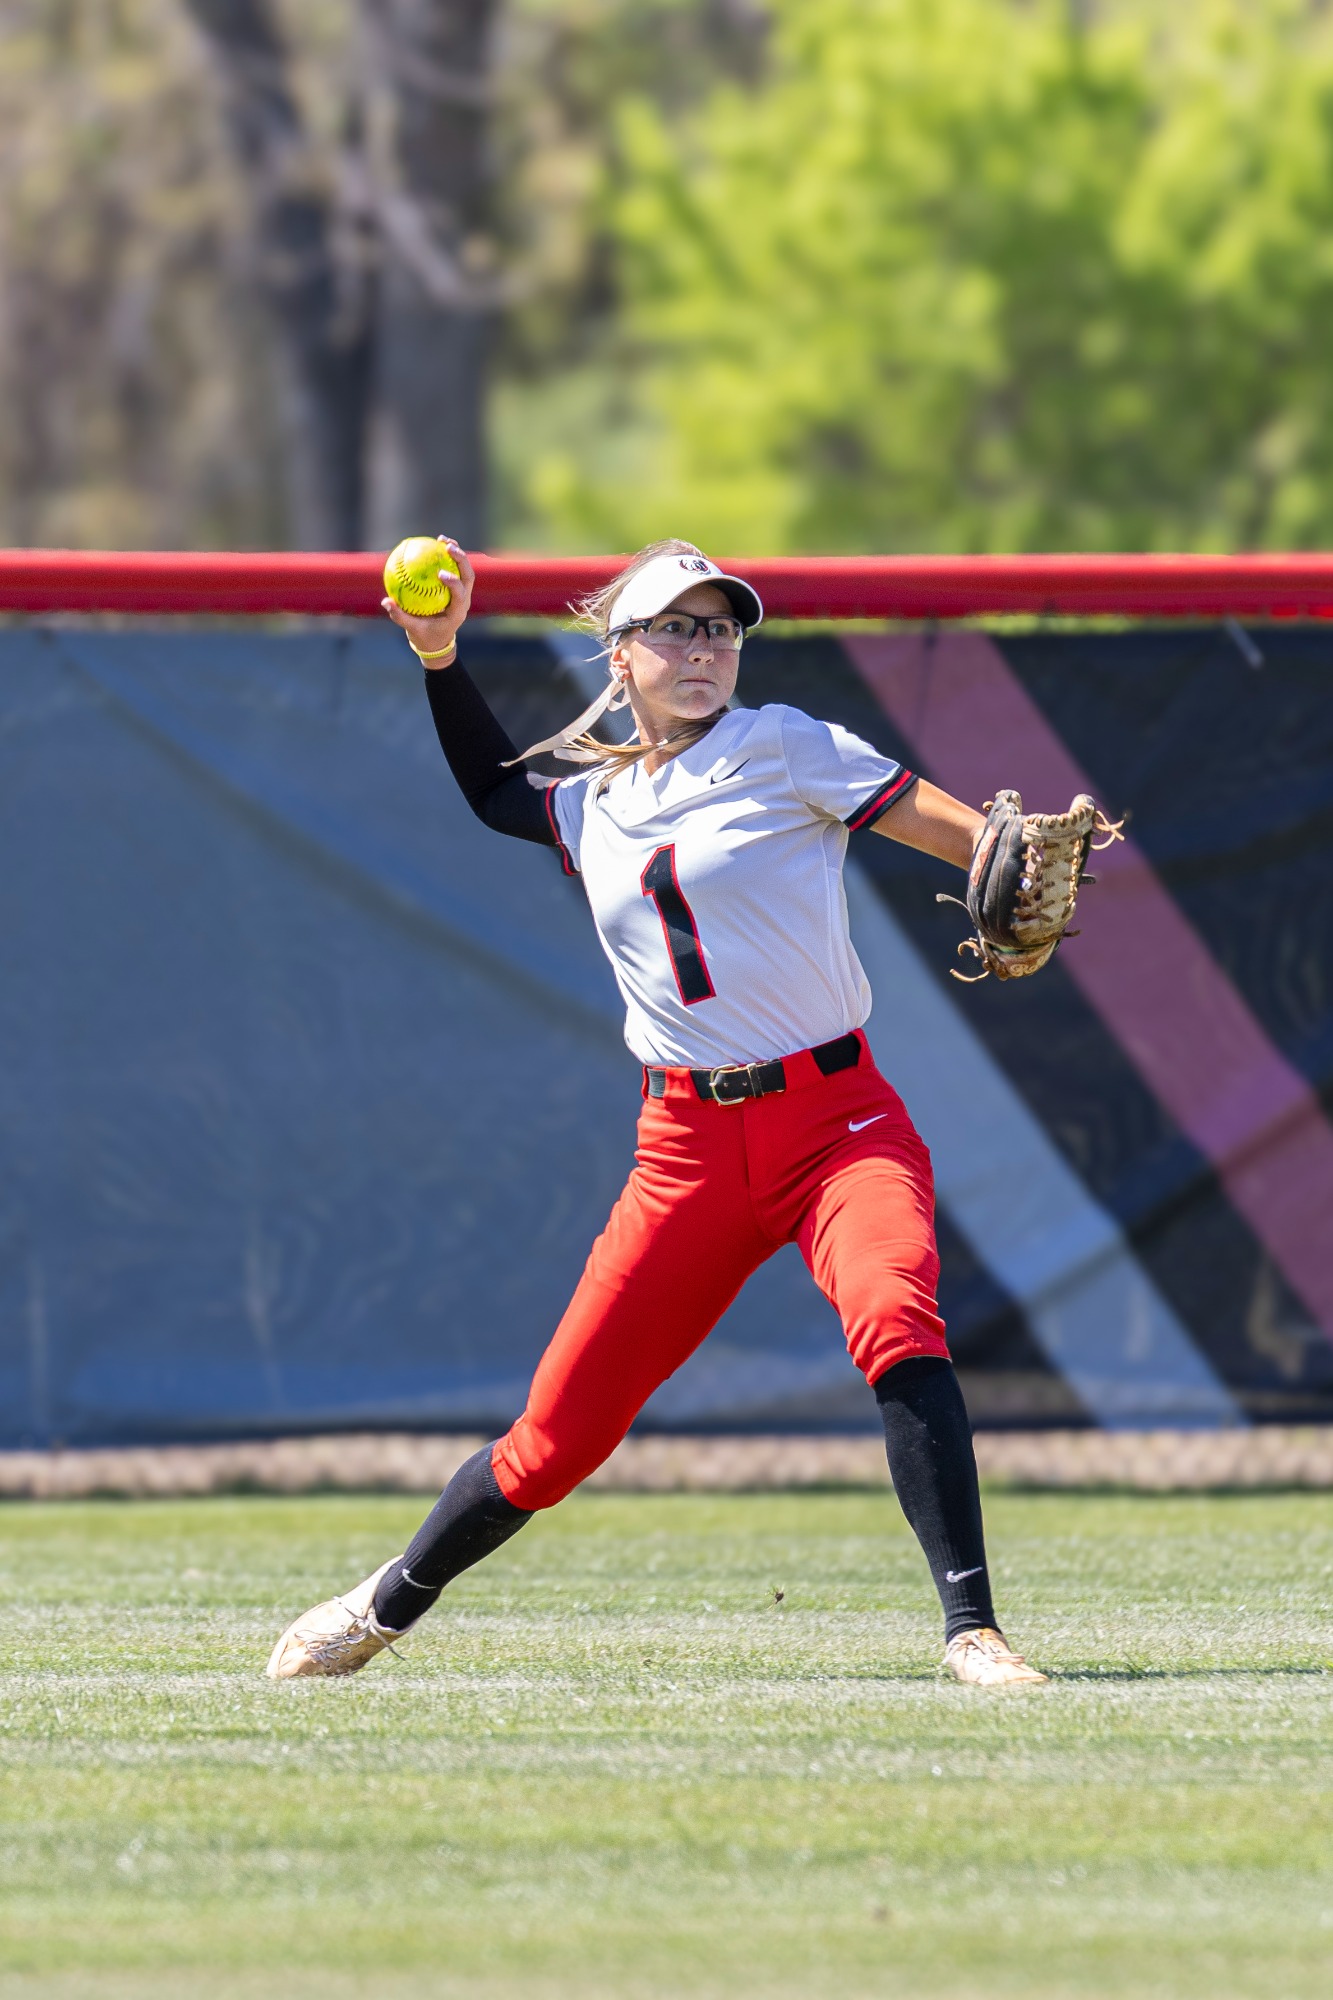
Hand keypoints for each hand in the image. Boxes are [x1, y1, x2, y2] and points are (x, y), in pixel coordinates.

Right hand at [380, 536, 474, 662]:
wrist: (437, 642)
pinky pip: (454, 569)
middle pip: (468, 576)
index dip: (453, 583)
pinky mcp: (458, 588)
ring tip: (441, 539)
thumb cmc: (425, 636)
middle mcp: (464, 601)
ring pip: (464, 569)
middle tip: (447, 548)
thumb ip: (400, 616)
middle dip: (461, 560)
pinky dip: (445, 557)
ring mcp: (463, 593)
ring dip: (456, 553)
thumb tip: (385, 601)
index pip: (459, 595)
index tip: (440, 573)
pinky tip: (433, 545)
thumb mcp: (412, 630)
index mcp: (457, 612)